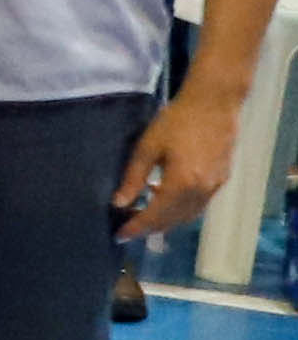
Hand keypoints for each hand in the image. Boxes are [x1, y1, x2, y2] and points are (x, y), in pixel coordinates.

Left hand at [113, 84, 246, 240]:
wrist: (214, 104)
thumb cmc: (177, 121)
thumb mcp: (147, 147)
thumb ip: (133, 178)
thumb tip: (119, 203)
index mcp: (182, 185)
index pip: (155, 216)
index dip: (136, 228)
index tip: (118, 236)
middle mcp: (201, 192)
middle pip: (172, 220)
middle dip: (149, 228)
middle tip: (127, 228)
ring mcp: (214, 187)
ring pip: (187, 215)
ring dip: (165, 221)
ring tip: (141, 217)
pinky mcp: (221, 180)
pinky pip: (198, 205)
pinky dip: (180, 209)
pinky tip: (163, 199)